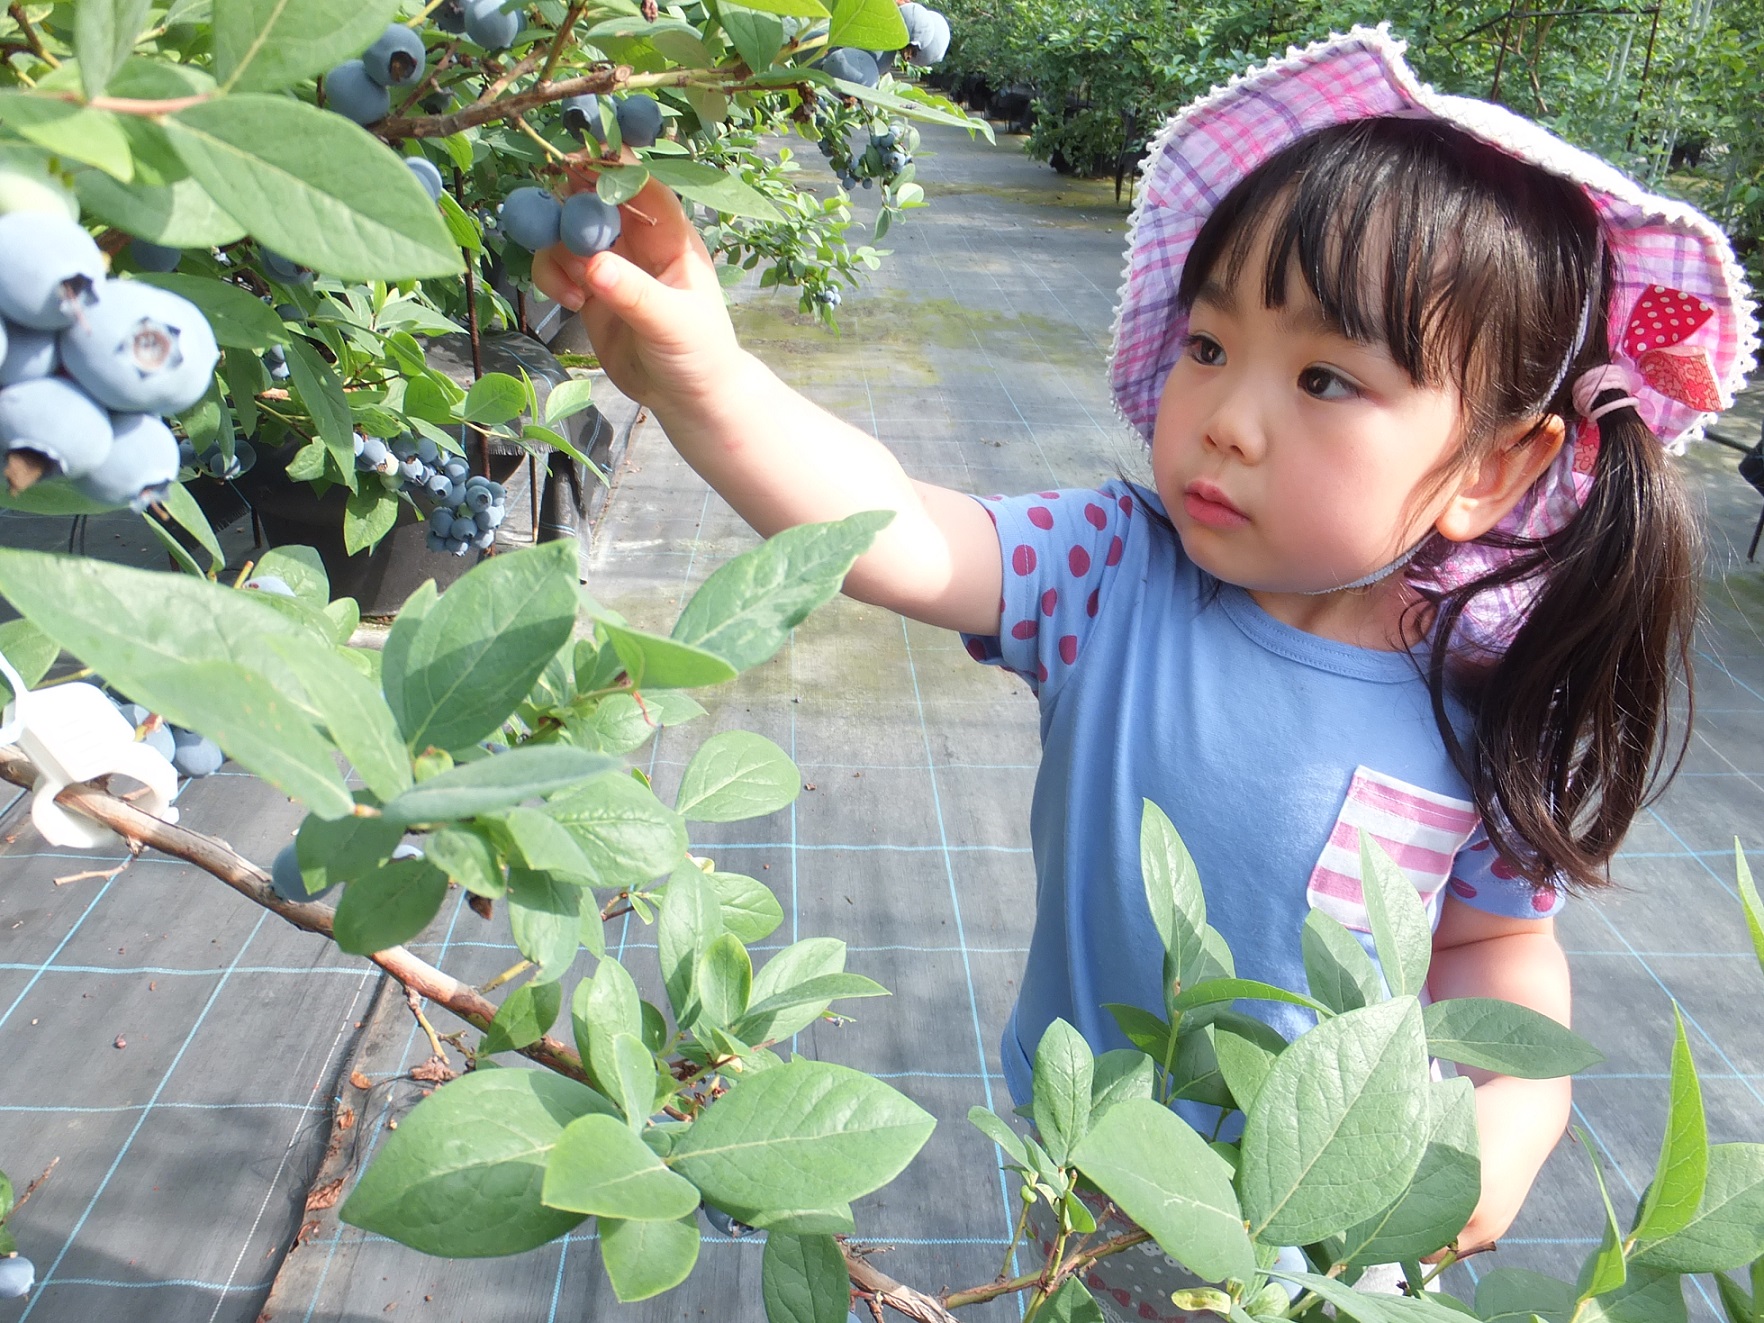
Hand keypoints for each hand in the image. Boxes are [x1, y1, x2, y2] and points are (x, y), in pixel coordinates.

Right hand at [530, 174, 745, 415]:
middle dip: (568, 208)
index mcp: (670, 235)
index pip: (639, 184)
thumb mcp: (672, 325)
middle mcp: (638, 239)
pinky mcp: (588, 287)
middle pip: (592, 197)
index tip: (572, 162)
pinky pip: (554, 262)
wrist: (687, 399)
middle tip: (557, 233)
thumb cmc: (698, 355)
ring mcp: (610, 262)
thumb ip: (634, 294)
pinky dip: (550, 274)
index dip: (606, 167)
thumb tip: (593, 265)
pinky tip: (571, 302)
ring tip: (577, 290)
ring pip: (565, 228)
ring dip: (557, 248)